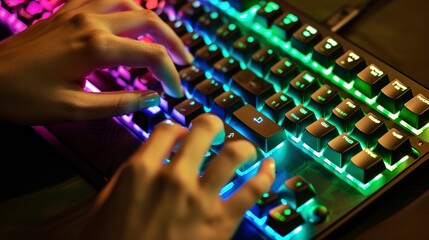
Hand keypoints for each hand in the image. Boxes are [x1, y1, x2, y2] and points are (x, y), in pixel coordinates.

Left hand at [0, 0, 192, 124]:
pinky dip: (128, 7)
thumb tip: (152, 99)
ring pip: (131, 4)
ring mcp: (79, 11)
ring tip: (165, 41)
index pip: (150, 55)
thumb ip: (118, 104)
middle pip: (148, 22)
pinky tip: (133, 20)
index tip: (175, 92)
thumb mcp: (73, 109)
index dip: (170, 74)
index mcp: (95, 48)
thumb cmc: (23, 96)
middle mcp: (92, 22)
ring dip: (154, 21)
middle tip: (184, 62)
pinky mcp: (69, 11)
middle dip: (173, 42)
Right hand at [81, 114, 275, 239]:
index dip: (178, 128)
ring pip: (234, 154)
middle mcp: (174, 178)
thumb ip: (126, 176)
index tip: (182, 134)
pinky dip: (265, 175)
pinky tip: (268, 167)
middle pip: (203, 131)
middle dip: (212, 125)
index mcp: (141, 171)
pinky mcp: (222, 222)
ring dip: (242, 146)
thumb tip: (144, 159)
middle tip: (215, 130)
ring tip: (244, 148)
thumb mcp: (104, 204)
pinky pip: (252, 190)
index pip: (168, 130)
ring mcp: (200, 199)